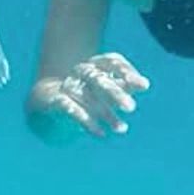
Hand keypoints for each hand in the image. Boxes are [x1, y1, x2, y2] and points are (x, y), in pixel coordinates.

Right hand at [30, 52, 149, 138]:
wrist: (49, 102)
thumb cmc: (87, 94)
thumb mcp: (106, 89)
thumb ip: (123, 85)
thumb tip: (144, 84)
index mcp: (95, 64)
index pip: (111, 62)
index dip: (126, 71)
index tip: (144, 86)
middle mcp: (80, 72)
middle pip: (98, 78)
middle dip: (116, 93)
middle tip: (132, 108)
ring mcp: (67, 85)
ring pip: (87, 96)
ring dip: (106, 113)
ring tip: (122, 129)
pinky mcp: (54, 101)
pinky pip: (70, 109)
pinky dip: (86, 121)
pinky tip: (101, 133)